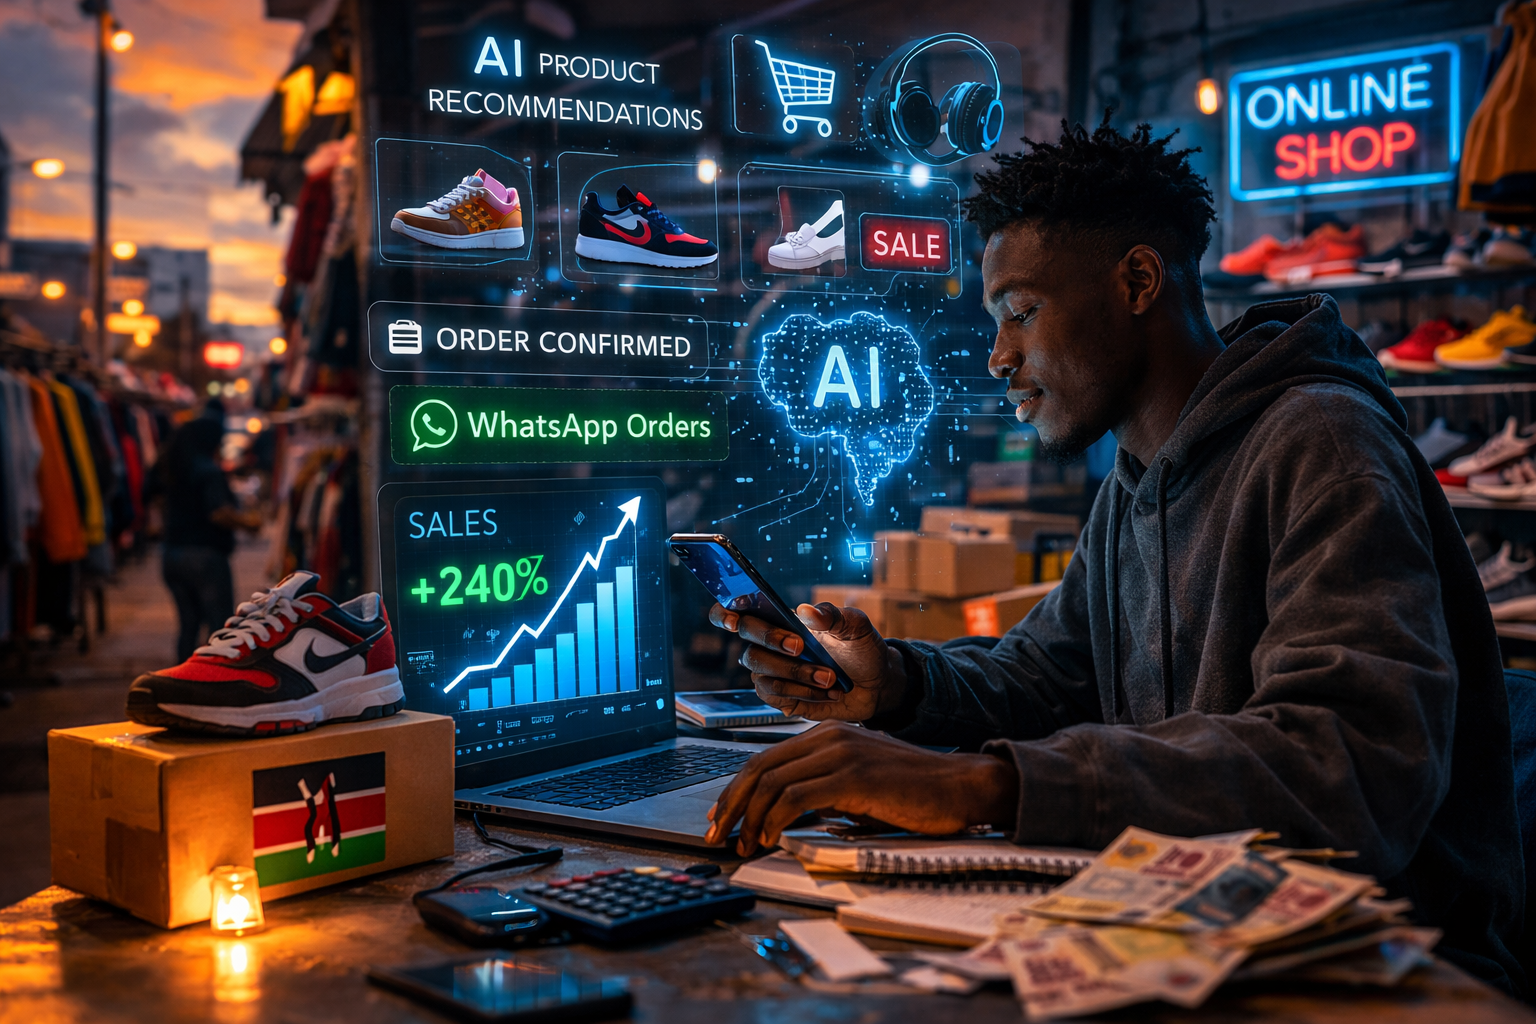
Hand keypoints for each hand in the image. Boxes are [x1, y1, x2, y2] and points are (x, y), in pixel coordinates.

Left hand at [705, 722, 1019, 853]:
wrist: (960, 787)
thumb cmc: (912, 792)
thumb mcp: (858, 786)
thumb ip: (823, 790)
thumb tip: (783, 817)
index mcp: (827, 736)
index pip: (764, 760)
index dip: (736, 790)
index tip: (721, 818)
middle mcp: (829, 738)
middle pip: (759, 768)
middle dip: (732, 804)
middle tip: (717, 835)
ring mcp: (841, 753)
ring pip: (773, 782)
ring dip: (751, 818)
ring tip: (744, 845)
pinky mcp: (854, 776)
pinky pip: (797, 797)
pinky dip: (775, 820)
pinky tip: (771, 839)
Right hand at [707, 601, 905, 721]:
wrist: (877, 684)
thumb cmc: (861, 649)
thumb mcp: (855, 626)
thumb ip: (832, 615)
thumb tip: (806, 611)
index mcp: (781, 620)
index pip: (738, 611)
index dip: (725, 613)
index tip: (735, 619)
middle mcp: (770, 645)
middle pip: (748, 643)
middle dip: (773, 643)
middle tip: (802, 647)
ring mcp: (773, 673)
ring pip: (762, 672)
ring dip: (797, 674)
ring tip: (830, 678)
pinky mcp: (780, 697)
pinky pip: (774, 694)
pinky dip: (801, 692)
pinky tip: (824, 691)